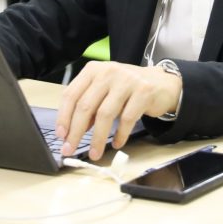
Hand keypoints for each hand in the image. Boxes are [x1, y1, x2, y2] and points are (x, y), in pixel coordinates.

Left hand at [55, 61, 181, 160]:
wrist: (161, 83)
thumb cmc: (127, 89)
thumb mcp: (104, 91)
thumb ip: (89, 105)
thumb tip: (72, 130)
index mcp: (93, 70)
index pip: (71, 94)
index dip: (64, 117)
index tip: (61, 135)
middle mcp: (108, 72)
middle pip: (85, 106)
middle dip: (75, 132)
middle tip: (70, 149)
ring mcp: (126, 80)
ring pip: (105, 114)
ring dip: (97, 138)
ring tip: (95, 153)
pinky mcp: (143, 92)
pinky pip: (127, 119)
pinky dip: (120, 135)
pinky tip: (116, 143)